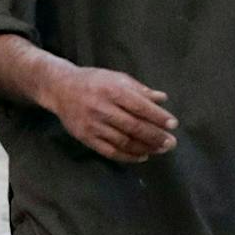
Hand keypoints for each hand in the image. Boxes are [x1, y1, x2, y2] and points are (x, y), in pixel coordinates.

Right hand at [47, 66, 176, 162]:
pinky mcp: (86, 138)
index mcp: (111, 90)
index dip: (158, 116)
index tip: (173, 124)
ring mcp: (93, 125)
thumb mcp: (116, 78)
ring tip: (160, 150)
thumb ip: (139, 89)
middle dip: (155, 136)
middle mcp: (102, 108)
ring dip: (145, 148)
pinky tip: (142, 156)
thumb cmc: (94, 81)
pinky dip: (128, 156)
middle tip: (171, 142)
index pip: (139, 106)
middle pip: (134, 126)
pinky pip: (110, 152)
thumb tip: (162, 99)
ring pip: (124, 142)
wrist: (60, 88)